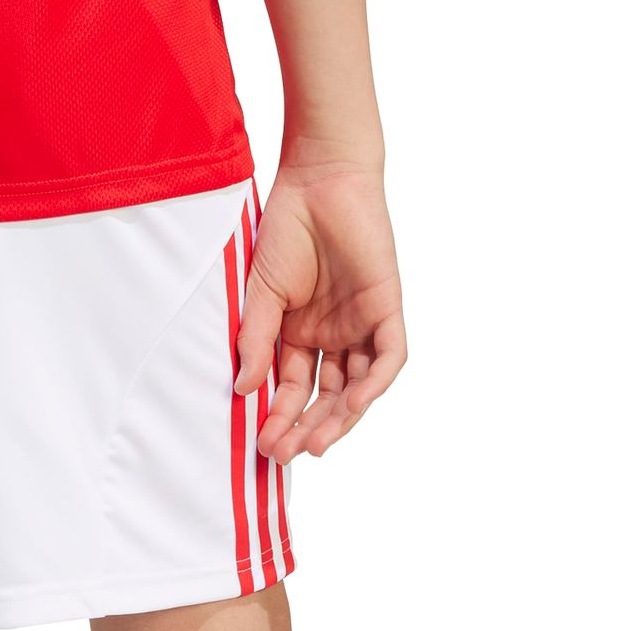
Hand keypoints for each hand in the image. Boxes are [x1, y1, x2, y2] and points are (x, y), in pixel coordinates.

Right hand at [237, 160, 406, 462]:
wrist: (319, 177)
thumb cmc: (285, 227)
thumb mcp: (261, 292)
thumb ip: (255, 340)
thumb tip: (243, 389)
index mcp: (299, 333)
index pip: (293, 389)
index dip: (279, 417)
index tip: (262, 444)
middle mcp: (333, 335)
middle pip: (326, 396)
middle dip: (307, 427)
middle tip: (286, 454)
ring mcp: (361, 323)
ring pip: (357, 385)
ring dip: (339, 418)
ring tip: (316, 443)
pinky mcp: (386, 307)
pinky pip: (388, 356)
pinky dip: (374, 383)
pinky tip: (353, 405)